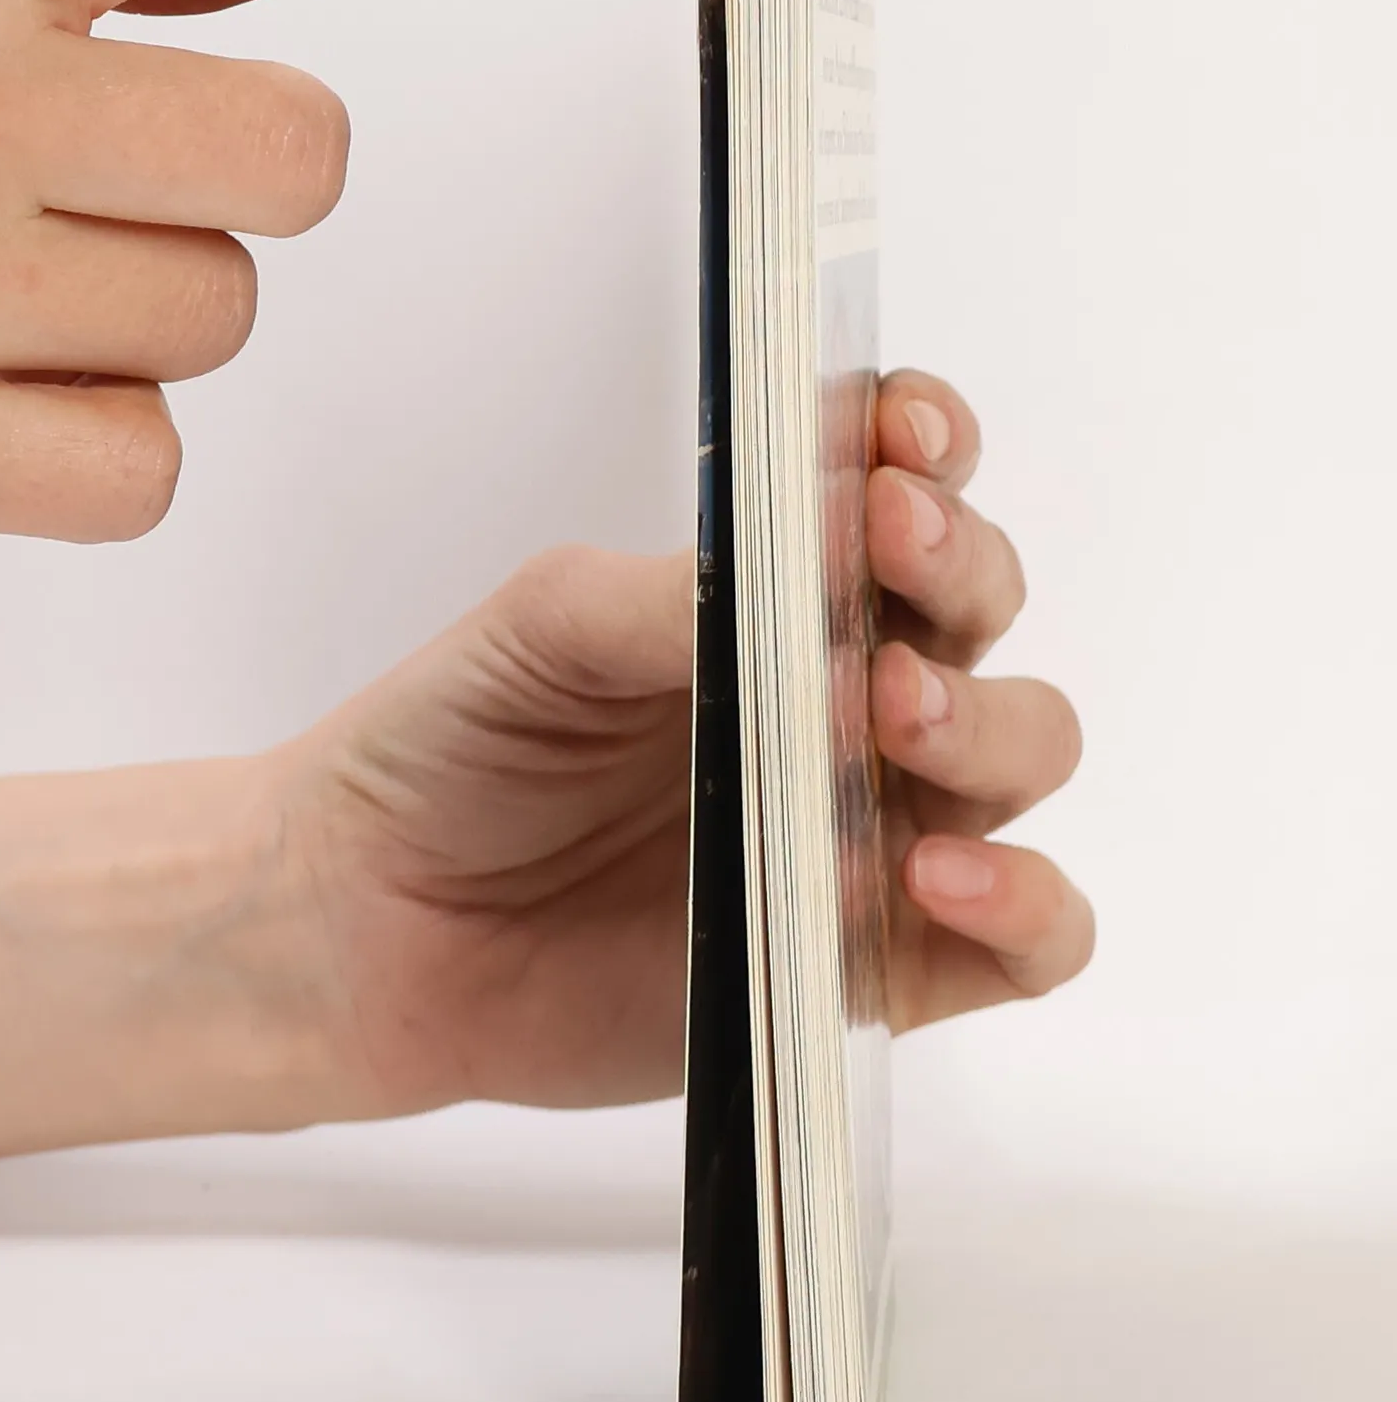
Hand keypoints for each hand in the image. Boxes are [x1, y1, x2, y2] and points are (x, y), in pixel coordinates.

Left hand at [286, 371, 1092, 1115]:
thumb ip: (691, 592)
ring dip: (988, 723)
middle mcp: (839, 700)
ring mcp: (863, 827)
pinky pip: (1023, 942)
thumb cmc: (448, 747)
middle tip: (890, 564)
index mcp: (770, 598)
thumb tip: (838, 553)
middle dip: (962, 571)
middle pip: (980, 612)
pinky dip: (1027, 903)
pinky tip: (939, 879)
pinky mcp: (869, 962)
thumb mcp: (549, 625)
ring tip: (890, 721)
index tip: (905, 439)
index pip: (903, 493)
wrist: (374, 922)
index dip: (931, 449)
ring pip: (1021, 752)